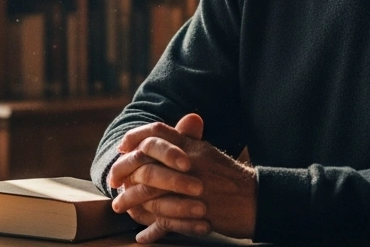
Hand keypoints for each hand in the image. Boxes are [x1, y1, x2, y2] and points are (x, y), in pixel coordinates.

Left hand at [110, 114, 257, 242]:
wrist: (256, 200)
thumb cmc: (231, 178)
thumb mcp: (208, 153)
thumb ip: (188, 141)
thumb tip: (166, 134)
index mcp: (191, 147)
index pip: (157, 133)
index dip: (135, 138)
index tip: (122, 148)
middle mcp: (188, 164)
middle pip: (146, 163)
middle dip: (124, 173)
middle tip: (113, 181)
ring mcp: (190, 189)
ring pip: (150, 193)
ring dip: (131, 200)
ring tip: (120, 206)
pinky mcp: (194, 212)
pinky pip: (166, 221)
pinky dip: (152, 230)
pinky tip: (142, 235)